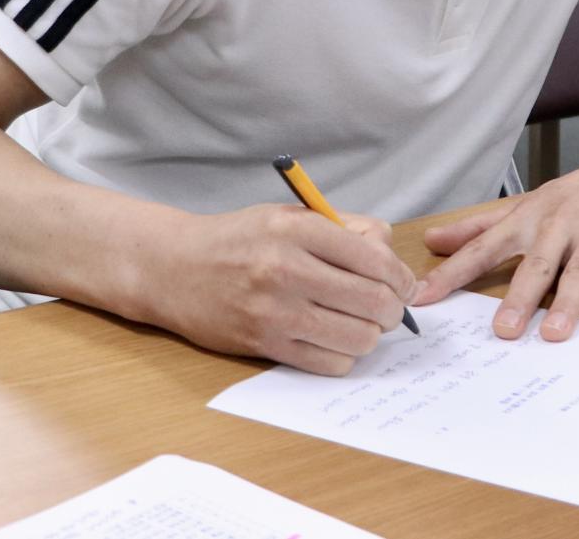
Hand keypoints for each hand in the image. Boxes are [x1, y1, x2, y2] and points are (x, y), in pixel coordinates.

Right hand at [133, 204, 416, 375]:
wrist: (174, 268)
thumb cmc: (240, 239)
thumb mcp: (290, 216)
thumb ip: (344, 228)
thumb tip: (391, 256)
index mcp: (297, 229)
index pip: (374, 258)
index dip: (401, 276)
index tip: (404, 284)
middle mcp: (286, 269)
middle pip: (373, 300)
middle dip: (393, 309)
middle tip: (390, 309)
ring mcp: (274, 311)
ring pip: (357, 336)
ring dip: (371, 335)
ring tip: (363, 324)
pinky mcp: (263, 344)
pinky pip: (328, 363)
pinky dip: (343, 355)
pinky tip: (335, 340)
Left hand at [414, 150, 578, 341]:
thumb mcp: (530, 203)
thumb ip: (481, 227)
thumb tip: (432, 241)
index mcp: (531, 217)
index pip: (485, 247)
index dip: (454, 272)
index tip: (424, 297)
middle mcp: (561, 224)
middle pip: (536, 263)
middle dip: (519, 297)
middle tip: (502, 331)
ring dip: (567, 303)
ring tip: (553, 334)